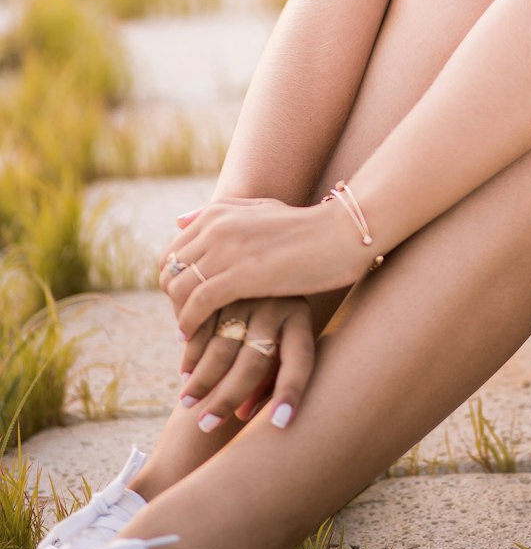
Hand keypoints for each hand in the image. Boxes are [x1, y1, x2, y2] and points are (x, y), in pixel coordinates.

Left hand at [159, 196, 370, 335]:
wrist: (342, 233)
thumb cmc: (307, 227)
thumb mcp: (260, 209)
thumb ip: (220, 213)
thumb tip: (179, 219)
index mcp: (218, 211)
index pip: (172, 253)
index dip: (174, 282)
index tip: (187, 304)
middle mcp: (216, 226)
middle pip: (170, 272)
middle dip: (174, 302)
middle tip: (189, 324)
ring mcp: (228, 248)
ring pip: (179, 289)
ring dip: (180, 317)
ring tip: (192, 336)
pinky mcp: (241, 274)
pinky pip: (197, 304)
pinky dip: (190, 325)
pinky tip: (197, 339)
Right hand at [177, 296, 313, 432]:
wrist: (265, 253)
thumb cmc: (277, 310)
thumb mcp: (284, 331)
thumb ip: (269, 373)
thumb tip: (243, 416)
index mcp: (300, 317)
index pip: (300, 361)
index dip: (290, 392)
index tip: (280, 423)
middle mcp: (276, 304)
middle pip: (253, 362)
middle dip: (227, 398)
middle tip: (206, 425)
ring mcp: (247, 294)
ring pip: (221, 346)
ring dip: (202, 379)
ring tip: (189, 404)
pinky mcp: (220, 285)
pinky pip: (202, 326)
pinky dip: (191, 352)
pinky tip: (185, 373)